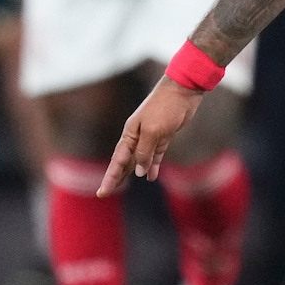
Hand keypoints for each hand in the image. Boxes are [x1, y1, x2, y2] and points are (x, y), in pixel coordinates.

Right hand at [98, 78, 207, 194]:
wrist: (183, 91)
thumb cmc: (165, 107)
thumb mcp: (153, 131)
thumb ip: (144, 151)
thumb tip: (137, 171)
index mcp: (130, 133)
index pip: (118, 160)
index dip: (110, 177)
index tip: (102, 192)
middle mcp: (137, 136)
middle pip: (124, 161)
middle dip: (115, 177)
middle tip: (104, 193)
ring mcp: (151, 136)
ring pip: (139, 159)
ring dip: (132, 172)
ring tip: (124, 186)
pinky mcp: (164, 136)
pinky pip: (156, 155)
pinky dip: (153, 166)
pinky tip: (151, 177)